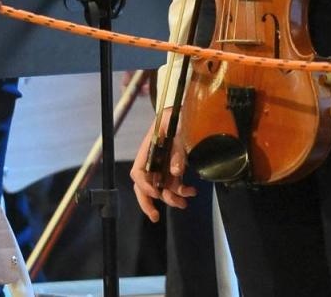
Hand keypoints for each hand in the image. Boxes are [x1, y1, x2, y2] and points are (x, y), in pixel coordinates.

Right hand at [130, 108, 194, 222]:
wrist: (182, 114)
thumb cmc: (175, 119)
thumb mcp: (177, 130)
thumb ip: (177, 150)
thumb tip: (176, 172)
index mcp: (146, 152)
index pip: (138, 173)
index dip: (145, 185)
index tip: (156, 192)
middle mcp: (152, 163)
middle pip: (143, 187)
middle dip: (147, 203)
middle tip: (155, 216)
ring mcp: (162, 168)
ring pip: (161, 190)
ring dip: (171, 199)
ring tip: (184, 204)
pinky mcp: (173, 171)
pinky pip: (174, 186)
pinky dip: (182, 192)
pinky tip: (192, 191)